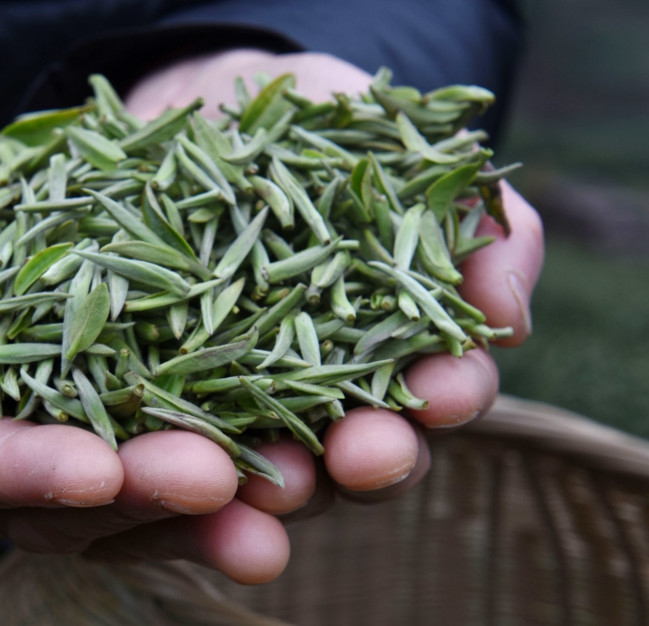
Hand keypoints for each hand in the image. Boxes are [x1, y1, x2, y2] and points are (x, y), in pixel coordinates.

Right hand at [0, 83, 281, 583]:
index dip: (30, 473)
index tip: (99, 468)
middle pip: (66, 506)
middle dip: (146, 498)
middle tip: (225, 487)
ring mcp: (53, 441)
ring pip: (134, 497)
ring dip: (213, 503)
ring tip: (292, 494)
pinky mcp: (115, 406)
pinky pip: (177, 439)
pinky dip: (240, 443)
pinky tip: (307, 446)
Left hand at [122, 51, 544, 524]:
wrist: (195, 117)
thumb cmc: (314, 134)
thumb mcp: (392, 150)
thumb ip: (473, 222)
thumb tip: (506, 321)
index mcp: (396, 356)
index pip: (441, 392)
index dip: (449, 396)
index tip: (442, 392)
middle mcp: (325, 407)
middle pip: (359, 458)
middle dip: (370, 460)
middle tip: (363, 455)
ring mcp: (238, 419)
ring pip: (266, 476)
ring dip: (274, 486)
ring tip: (267, 479)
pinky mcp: (149, 416)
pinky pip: (154, 455)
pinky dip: (155, 468)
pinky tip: (142, 471)